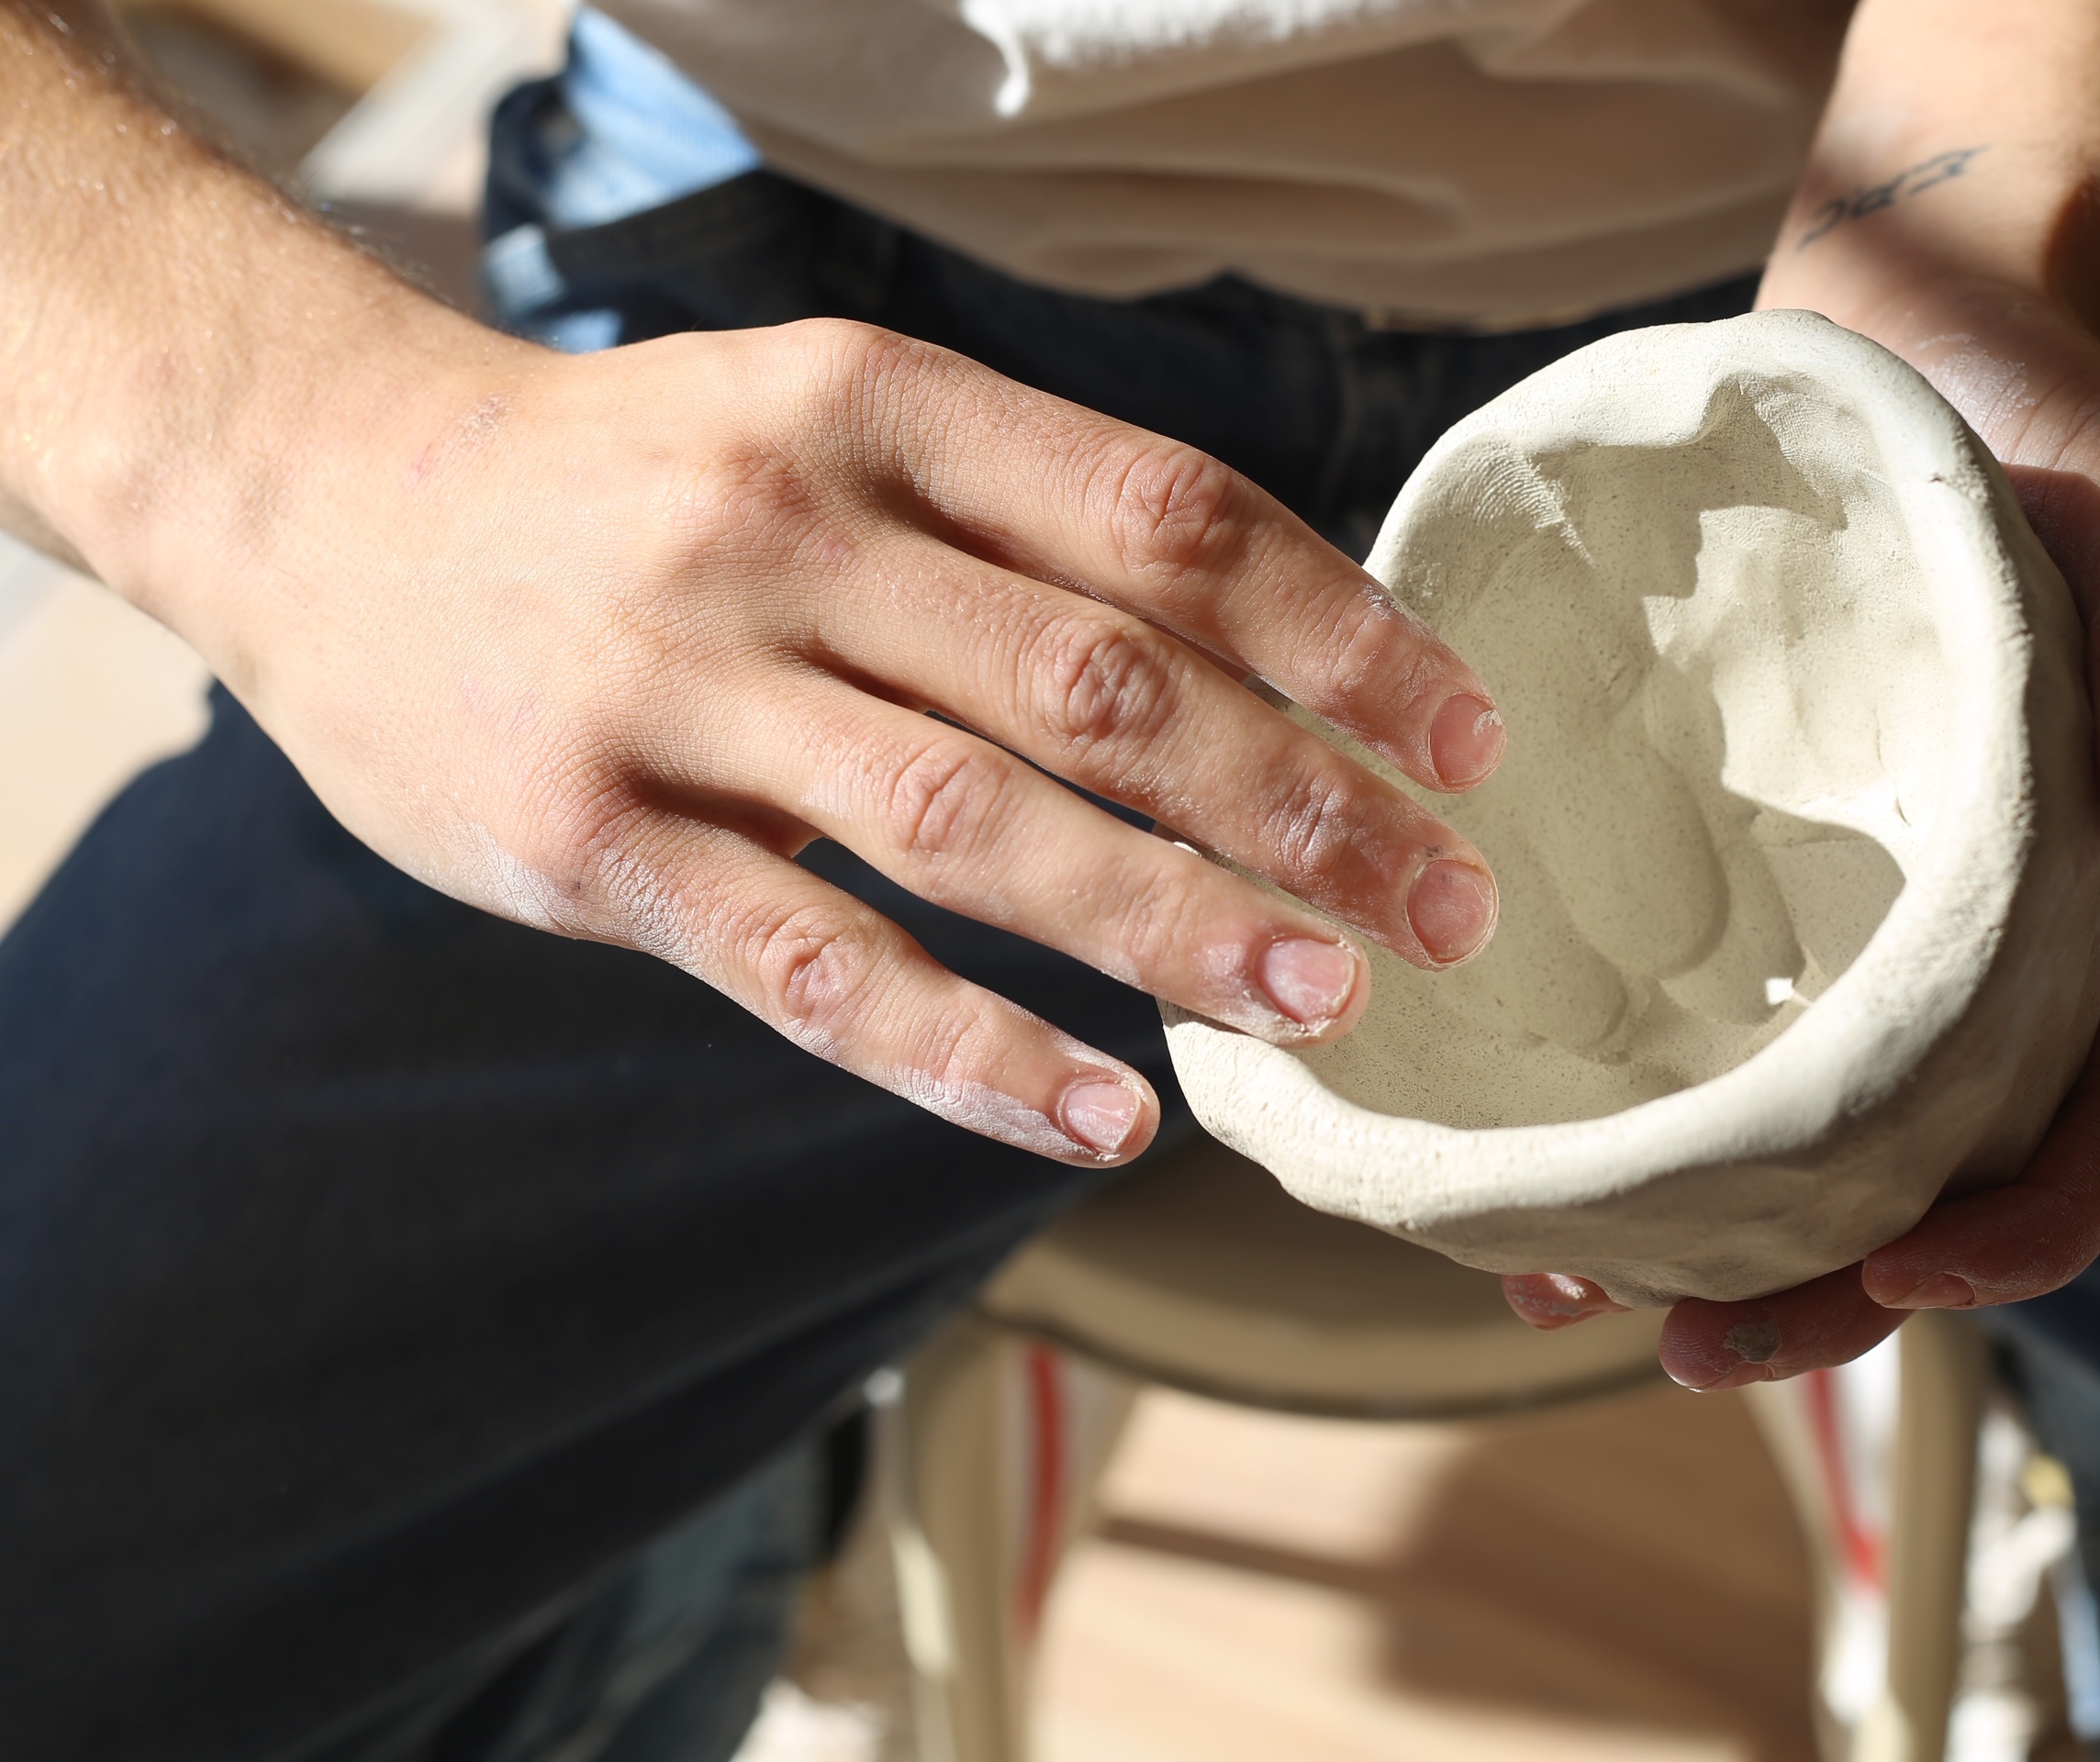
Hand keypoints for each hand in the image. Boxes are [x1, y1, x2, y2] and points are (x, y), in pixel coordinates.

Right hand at [159, 318, 1509, 1166]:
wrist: (329, 497)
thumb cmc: (642, 480)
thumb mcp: (827, 421)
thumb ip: (1018, 520)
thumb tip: (1276, 654)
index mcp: (879, 407)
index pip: (1166, 520)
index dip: (1339, 635)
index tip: (1463, 739)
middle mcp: (788, 531)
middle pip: (1103, 684)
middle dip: (1301, 804)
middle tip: (1445, 905)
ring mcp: (681, 688)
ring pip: (975, 828)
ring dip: (1171, 928)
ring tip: (1320, 1006)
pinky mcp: (594, 841)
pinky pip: (812, 968)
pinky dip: (967, 1054)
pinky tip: (1099, 1117)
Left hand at [1506, 242, 2099, 1386]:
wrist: (1924, 335)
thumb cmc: (2048, 429)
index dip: (2036, 1226)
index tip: (1914, 1282)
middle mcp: (2005, 935)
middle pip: (1949, 1173)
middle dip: (1838, 1287)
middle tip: (1697, 1348)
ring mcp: (1876, 914)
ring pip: (1817, 1130)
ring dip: (1713, 1233)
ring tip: (1571, 1293)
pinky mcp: (1764, 864)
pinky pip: (1708, 1017)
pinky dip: (1630, 1102)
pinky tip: (1518, 1154)